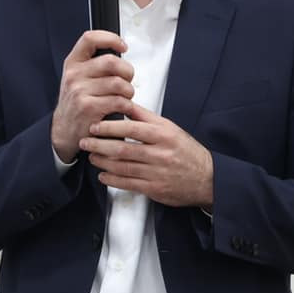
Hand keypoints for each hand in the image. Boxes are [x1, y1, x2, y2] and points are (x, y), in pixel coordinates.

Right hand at [50, 31, 134, 163]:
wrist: (64, 130)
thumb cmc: (76, 102)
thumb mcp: (77, 78)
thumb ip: (93, 63)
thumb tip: (119, 51)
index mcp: (73, 63)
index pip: (90, 39)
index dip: (111, 38)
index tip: (122, 46)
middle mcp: (74, 75)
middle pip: (111, 62)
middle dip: (127, 72)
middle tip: (127, 80)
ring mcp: (80, 91)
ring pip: (119, 83)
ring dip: (129, 92)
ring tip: (124, 97)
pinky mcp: (89, 108)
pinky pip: (119, 101)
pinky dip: (126, 106)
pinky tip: (121, 109)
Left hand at [79, 103, 214, 206]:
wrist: (207, 179)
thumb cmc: (186, 151)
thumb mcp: (170, 129)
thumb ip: (146, 118)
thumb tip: (125, 103)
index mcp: (163, 135)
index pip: (131, 129)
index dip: (109, 128)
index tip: (95, 126)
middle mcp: (160, 153)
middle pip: (123, 149)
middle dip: (99, 145)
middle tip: (85, 142)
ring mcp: (157, 173)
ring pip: (123, 167)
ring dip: (102, 162)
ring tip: (91, 157)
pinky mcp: (155, 189)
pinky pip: (128, 184)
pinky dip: (112, 180)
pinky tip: (103, 175)